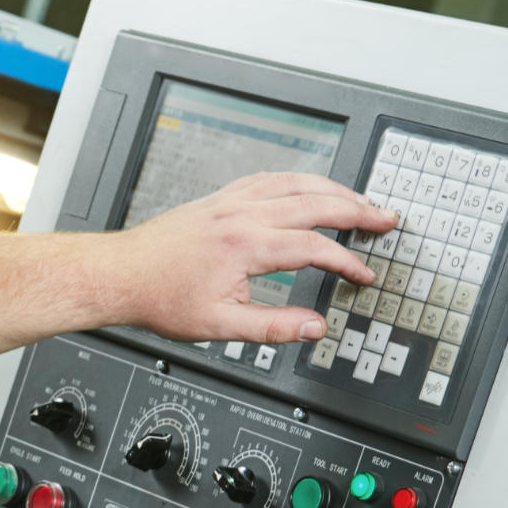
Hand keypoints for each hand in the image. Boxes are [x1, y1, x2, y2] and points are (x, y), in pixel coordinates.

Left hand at [104, 172, 397, 343]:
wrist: (119, 275)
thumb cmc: (160, 299)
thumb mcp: (220, 325)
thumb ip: (273, 327)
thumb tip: (315, 328)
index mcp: (246, 245)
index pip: (315, 248)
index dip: (347, 263)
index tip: (364, 277)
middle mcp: (240, 215)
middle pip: (314, 202)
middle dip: (357, 210)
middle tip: (387, 219)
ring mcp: (228, 202)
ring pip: (292, 182)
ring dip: (332, 189)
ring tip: (360, 200)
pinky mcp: (217, 200)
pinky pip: (266, 179)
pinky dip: (296, 180)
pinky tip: (307, 187)